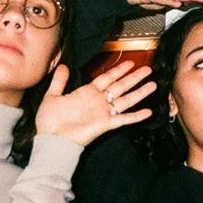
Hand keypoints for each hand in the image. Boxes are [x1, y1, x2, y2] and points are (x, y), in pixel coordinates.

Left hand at [35, 61, 155, 146]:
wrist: (51, 139)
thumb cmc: (50, 121)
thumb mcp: (52, 96)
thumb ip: (59, 81)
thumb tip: (64, 66)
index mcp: (87, 93)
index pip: (107, 78)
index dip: (119, 70)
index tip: (130, 63)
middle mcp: (98, 102)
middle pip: (121, 86)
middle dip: (134, 78)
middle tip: (147, 69)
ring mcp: (104, 113)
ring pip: (126, 100)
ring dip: (139, 92)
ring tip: (152, 85)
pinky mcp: (106, 124)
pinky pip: (123, 119)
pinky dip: (136, 116)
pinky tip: (148, 112)